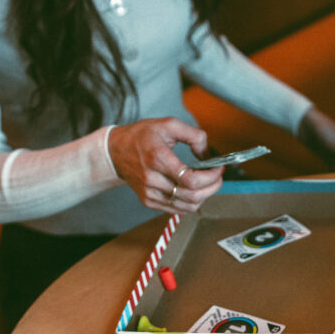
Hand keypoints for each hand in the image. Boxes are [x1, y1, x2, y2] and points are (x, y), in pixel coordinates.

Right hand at [108, 117, 222, 213]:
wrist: (115, 151)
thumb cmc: (141, 136)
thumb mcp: (168, 124)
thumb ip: (194, 135)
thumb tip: (208, 155)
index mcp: (157, 158)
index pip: (190, 180)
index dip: (211, 177)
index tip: (218, 169)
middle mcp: (152, 179)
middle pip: (192, 195)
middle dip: (212, 187)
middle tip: (218, 177)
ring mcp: (150, 193)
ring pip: (187, 206)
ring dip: (204, 196)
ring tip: (208, 184)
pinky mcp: (149, 201)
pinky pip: (177, 209)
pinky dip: (191, 202)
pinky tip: (194, 190)